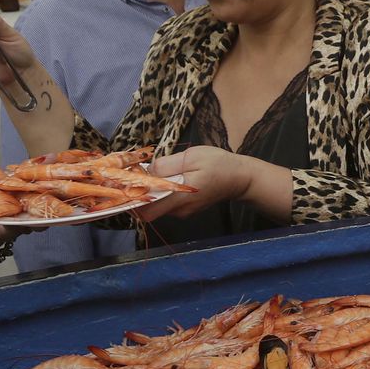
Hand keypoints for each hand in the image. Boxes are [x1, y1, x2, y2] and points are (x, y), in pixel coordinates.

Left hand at [132, 146, 251, 222]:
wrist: (240, 178)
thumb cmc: (218, 164)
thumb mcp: (192, 157)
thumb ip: (166, 165)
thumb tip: (145, 172)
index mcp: (180, 197)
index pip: (147, 211)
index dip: (133, 200)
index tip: (129, 183)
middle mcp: (179, 210)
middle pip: (149, 208)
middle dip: (141, 193)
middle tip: (141, 173)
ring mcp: (183, 211)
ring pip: (157, 205)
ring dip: (153, 191)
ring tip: (159, 172)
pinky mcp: (186, 208)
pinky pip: (167, 203)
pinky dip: (163, 192)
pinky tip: (170, 178)